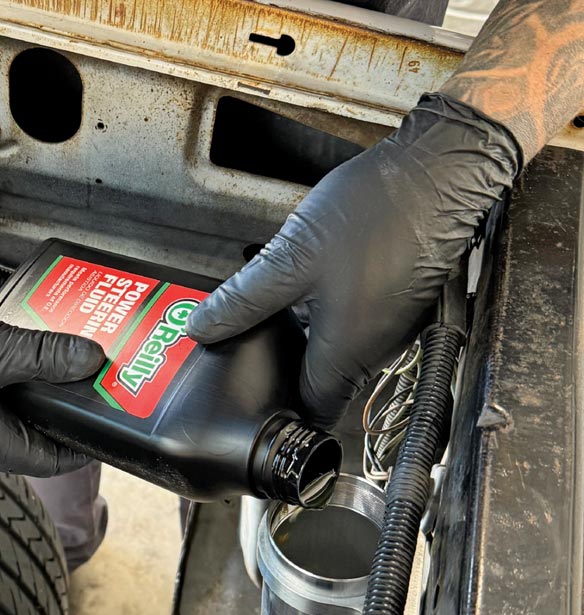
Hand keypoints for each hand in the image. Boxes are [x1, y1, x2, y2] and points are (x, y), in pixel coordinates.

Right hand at [0, 254, 104, 474]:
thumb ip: (47, 357)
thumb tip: (91, 361)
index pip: (47, 462)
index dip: (80, 448)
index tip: (105, 429)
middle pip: (29, 439)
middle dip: (60, 415)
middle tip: (89, 391)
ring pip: (8, 415)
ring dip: (35, 394)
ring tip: (62, 367)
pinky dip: (10, 379)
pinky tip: (22, 350)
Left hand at [187, 93, 520, 427]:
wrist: (444, 168)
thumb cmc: (378, 212)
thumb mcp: (292, 258)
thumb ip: (244, 300)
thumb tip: (202, 329)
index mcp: (345, 355)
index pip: (309, 413)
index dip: (280, 413)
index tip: (252, 404)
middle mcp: (374, 351)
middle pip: (323, 385)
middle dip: (287, 374)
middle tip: (250, 353)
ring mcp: (390, 327)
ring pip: (339, 353)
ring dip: (306, 341)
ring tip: (272, 315)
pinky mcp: (399, 301)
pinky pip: (356, 325)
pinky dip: (329, 316)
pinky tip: (309, 287)